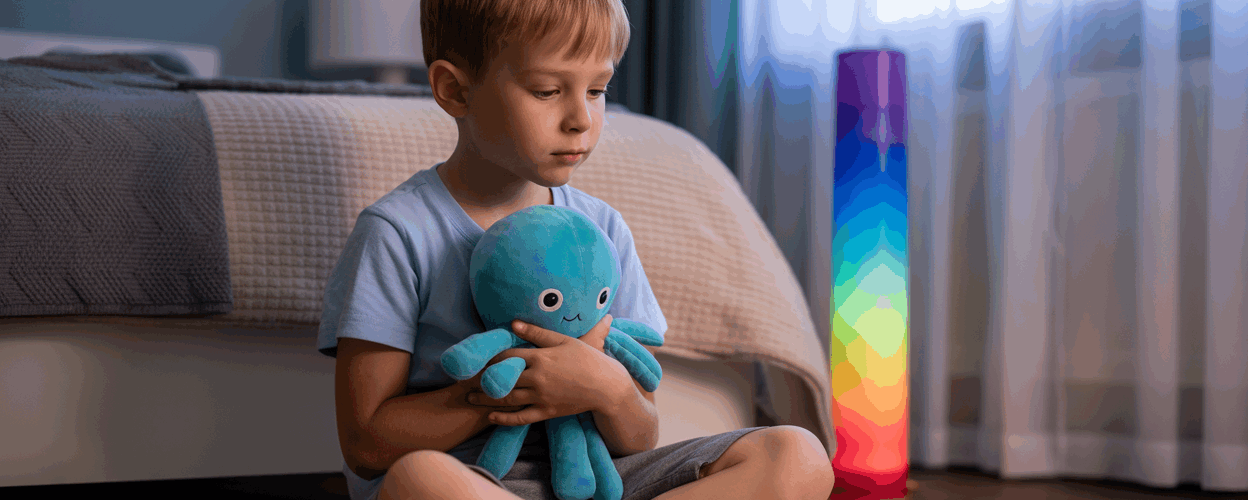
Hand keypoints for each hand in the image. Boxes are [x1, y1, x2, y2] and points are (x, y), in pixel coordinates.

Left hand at [468, 314, 631, 425]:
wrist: (606, 386)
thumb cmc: (588, 359)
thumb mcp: (564, 340)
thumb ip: (537, 333)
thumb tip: (513, 323)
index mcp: (541, 358)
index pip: (508, 356)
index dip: (491, 357)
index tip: (478, 357)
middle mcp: (537, 378)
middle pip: (502, 378)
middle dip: (482, 378)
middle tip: (465, 378)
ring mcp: (541, 397)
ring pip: (507, 399)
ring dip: (486, 399)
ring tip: (469, 397)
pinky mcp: (547, 412)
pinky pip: (521, 418)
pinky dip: (504, 419)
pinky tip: (491, 417)